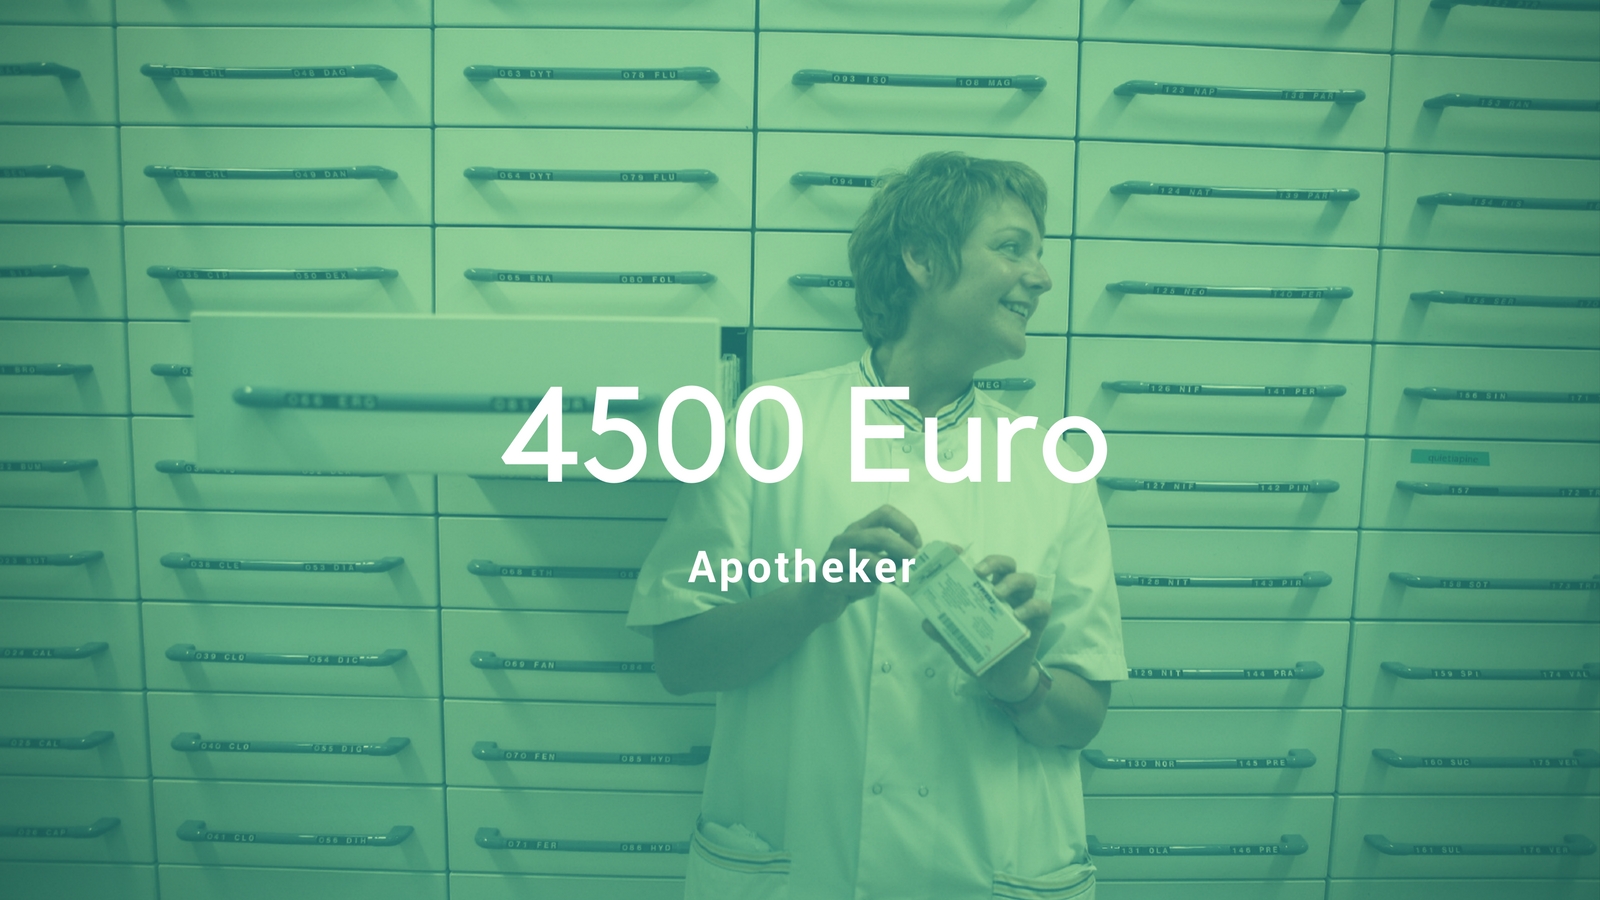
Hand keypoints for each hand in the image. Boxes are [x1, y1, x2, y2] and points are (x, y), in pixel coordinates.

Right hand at [805, 505, 921, 622]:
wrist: (819, 598)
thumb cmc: (851, 577)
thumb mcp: (874, 564)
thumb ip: (891, 558)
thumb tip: (916, 558)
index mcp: (858, 530)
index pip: (884, 513)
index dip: (905, 525)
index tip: (916, 543)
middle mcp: (844, 540)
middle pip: (877, 534)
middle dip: (901, 547)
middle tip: (914, 560)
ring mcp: (833, 558)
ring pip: (864, 558)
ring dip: (885, 569)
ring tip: (894, 577)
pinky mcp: (827, 579)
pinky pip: (854, 582)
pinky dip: (868, 588)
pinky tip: (869, 590)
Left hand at [921, 554, 1046, 702]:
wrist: (999, 680)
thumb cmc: (978, 653)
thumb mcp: (957, 643)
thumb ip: (943, 632)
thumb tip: (926, 622)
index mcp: (985, 592)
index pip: (982, 566)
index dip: (969, 555)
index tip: (955, 552)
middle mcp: (1006, 593)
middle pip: (1007, 565)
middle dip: (994, 562)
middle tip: (979, 572)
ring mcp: (1023, 605)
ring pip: (1027, 579)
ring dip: (1012, 582)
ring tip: (997, 594)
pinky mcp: (1037, 622)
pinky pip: (1041, 606)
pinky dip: (1031, 606)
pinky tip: (1018, 615)